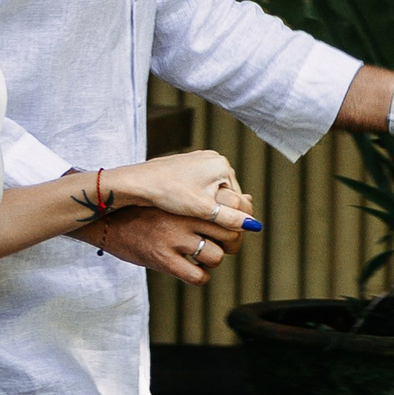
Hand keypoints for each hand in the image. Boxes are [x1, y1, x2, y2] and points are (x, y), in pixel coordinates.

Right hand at [87, 209, 243, 285]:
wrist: (107, 219)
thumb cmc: (148, 208)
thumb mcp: (179, 197)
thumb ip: (214, 199)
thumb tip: (249, 200)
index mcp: (191, 198)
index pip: (235, 209)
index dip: (241, 221)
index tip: (232, 226)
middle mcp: (186, 216)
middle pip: (232, 234)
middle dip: (231, 243)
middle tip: (219, 244)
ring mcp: (174, 238)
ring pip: (217, 256)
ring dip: (212, 260)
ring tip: (199, 256)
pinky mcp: (163, 259)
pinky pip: (198, 277)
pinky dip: (199, 277)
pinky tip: (190, 270)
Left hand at [108, 145, 258, 229]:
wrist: (138, 182)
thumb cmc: (169, 193)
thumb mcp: (204, 209)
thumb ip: (230, 218)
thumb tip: (255, 226)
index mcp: (222, 165)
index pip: (238, 199)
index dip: (232, 219)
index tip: (223, 235)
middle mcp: (214, 158)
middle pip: (227, 195)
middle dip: (219, 212)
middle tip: (208, 229)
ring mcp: (200, 160)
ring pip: (213, 192)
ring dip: (208, 207)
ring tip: (195, 220)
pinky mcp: (188, 165)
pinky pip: (200, 186)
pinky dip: (197, 199)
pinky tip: (185, 209)